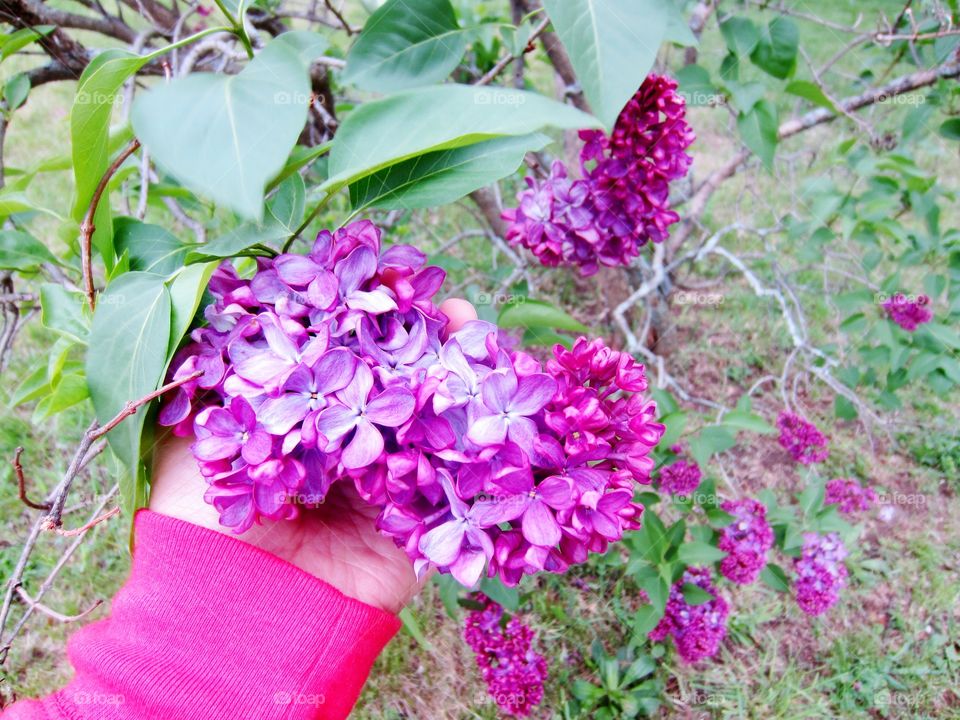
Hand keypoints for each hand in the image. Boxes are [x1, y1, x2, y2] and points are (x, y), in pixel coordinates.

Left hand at [150, 298, 477, 613]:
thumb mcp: (196, 431)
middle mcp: (348, 442)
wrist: (238, 606)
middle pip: (393, 375)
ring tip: (471, 327)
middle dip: (419, 333)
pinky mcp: (421, 518)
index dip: (360, 310)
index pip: (340, 351)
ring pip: (432, 414)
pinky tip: (492, 389)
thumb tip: (234, 289)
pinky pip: (456, 471)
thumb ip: (213, 367)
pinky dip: (479, 432)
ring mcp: (389, 478)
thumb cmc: (206, 518)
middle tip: (438, 297)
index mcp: (300, 418)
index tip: (377, 270)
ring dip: (457, 370)